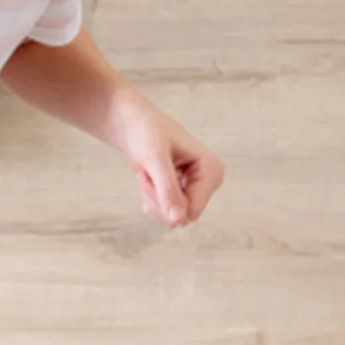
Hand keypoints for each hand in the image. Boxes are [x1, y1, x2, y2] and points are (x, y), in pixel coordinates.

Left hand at [117, 95, 225, 227]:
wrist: (132, 123)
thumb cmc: (146, 132)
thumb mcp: (154, 158)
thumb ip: (167, 190)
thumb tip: (178, 221)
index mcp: (212, 169)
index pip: (193, 209)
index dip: (165, 200)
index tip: (153, 174)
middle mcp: (209, 182)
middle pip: (181, 216)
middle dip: (157, 199)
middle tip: (149, 174)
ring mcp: (195, 190)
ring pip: (170, 218)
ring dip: (151, 199)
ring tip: (149, 173)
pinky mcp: (183, 195)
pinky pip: (164, 214)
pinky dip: (150, 199)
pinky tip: (150, 178)